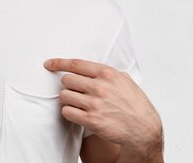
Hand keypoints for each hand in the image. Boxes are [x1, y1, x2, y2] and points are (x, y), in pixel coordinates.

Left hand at [43, 58, 162, 157]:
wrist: (143, 129)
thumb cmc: (135, 105)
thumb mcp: (125, 81)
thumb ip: (108, 73)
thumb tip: (91, 68)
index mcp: (107, 74)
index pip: (75, 64)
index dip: (58, 63)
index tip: (49, 64)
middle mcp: (100, 87)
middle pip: (67, 80)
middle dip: (68, 86)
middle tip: (75, 91)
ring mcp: (95, 103)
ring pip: (64, 96)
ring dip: (68, 99)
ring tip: (77, 103)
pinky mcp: (91, 120)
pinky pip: (66, 111)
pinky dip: (69, 112)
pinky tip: (77, 113)